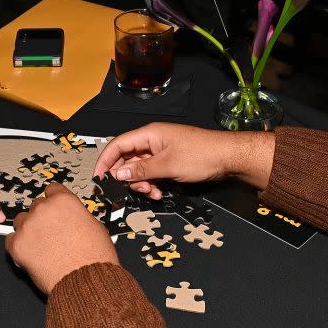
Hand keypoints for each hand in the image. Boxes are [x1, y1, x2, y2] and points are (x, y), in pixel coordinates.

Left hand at [5, 183, 118, 294]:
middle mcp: (43, 209)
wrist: (86, 281)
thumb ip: (77, 215)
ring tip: (41, 245)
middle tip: (50, 233)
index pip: (51, 190)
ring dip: (28, 230)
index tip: (54, 209)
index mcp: (63, 201)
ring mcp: (28, 227)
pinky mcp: (17, 246)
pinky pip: (10, 240)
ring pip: (21, 221)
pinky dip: (19, 246)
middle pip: (35, 206)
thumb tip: (73, 218)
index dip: (54, 201)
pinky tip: (31, 254)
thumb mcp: (94, 225)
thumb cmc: (94, 258)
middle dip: (42, 218)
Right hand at [94, 123, 272, 198]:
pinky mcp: (169, 161)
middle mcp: (152, 141)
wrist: (228, 157)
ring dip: (142, 183)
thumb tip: (117, 173)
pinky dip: (153, 184)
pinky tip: (160, 192)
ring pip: (139, 169)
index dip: (105, 161)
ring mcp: (161, 151)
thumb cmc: (203, 154)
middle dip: (127, 177)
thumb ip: (140, 170)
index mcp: (149, 134)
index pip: (117, 145)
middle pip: (127, 158)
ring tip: (153, 192)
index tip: (99, 178)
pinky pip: (152, 173)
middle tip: (132, 190)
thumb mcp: (167, 165)